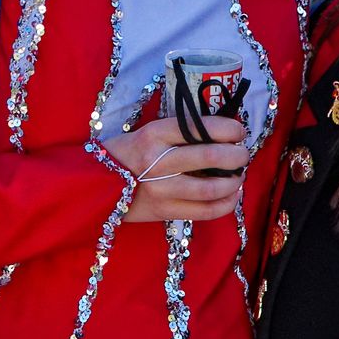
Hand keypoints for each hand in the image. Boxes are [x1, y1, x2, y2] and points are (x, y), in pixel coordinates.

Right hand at [104, 115, 247, 222]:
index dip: (227, 128)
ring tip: (238, 176)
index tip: (239, 131)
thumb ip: (181, 132)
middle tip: (242, 154)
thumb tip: (223, 134)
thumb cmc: (128, 153)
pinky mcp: (164, 211)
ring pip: (210, 188)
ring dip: (234, 181)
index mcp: (154, 134)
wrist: (96, 184)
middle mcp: (158, 161)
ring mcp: (161, 190)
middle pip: (209, 156)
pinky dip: (226, 204)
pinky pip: (205, 211)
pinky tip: (231, 196)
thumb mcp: (148, 132)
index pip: (199, 127)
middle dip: (236, 155)